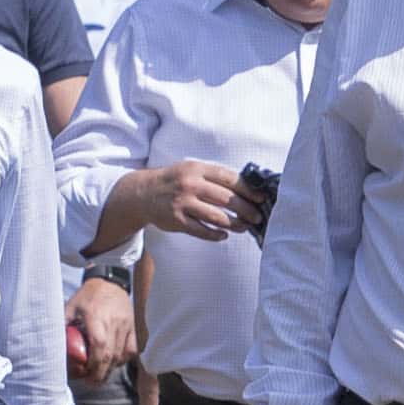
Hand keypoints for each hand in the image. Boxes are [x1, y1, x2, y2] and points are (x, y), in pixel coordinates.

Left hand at [65, 275, 134, 375]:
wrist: (110, 282)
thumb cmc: (87, 296)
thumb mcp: (70, 307)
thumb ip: (62, 324)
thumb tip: (49, 344)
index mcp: (96, 317)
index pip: (99, 346)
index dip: (93, 364)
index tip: (85, 374)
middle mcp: (113, 322)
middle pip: (110, 355)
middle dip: (101, 373)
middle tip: (91, 382)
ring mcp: (126, 325)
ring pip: (122, 355)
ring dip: (111, 368)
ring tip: (100, 375)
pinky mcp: (134, 327)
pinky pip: (132, 350)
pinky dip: (123, 360)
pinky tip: (114, 363)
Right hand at [106, 162, 257, 240]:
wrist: (142, 193)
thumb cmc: (175, 181)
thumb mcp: (192, 169)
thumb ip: (214, 177)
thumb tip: (246, 188)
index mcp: (197, 169)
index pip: (229, 178)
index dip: (248, 190)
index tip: (261, 198)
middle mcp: (190, 184)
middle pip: (226, 199)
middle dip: (246, 209)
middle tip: (257, 217)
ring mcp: (183, 203)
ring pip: (216, 217)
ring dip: (234, 224)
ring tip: (244, 227)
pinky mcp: (177, 220)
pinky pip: (201, 231)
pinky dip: (215, 234)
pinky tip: (224, 235)